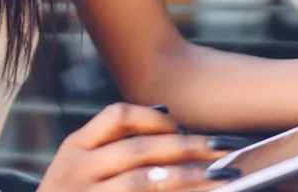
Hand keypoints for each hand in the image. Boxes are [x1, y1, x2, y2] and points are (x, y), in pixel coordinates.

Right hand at [37, 103, 242, 191]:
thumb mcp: (75, 165)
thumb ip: (110, 143)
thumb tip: (166, 117)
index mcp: (73, 148)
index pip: (117, 116)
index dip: (154, 117)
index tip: (182, 125)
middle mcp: (77, 171)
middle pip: (139, 149)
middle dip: (188, 146)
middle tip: (224, 147)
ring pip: (144, 181)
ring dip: (189, 177)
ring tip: (222, 177)